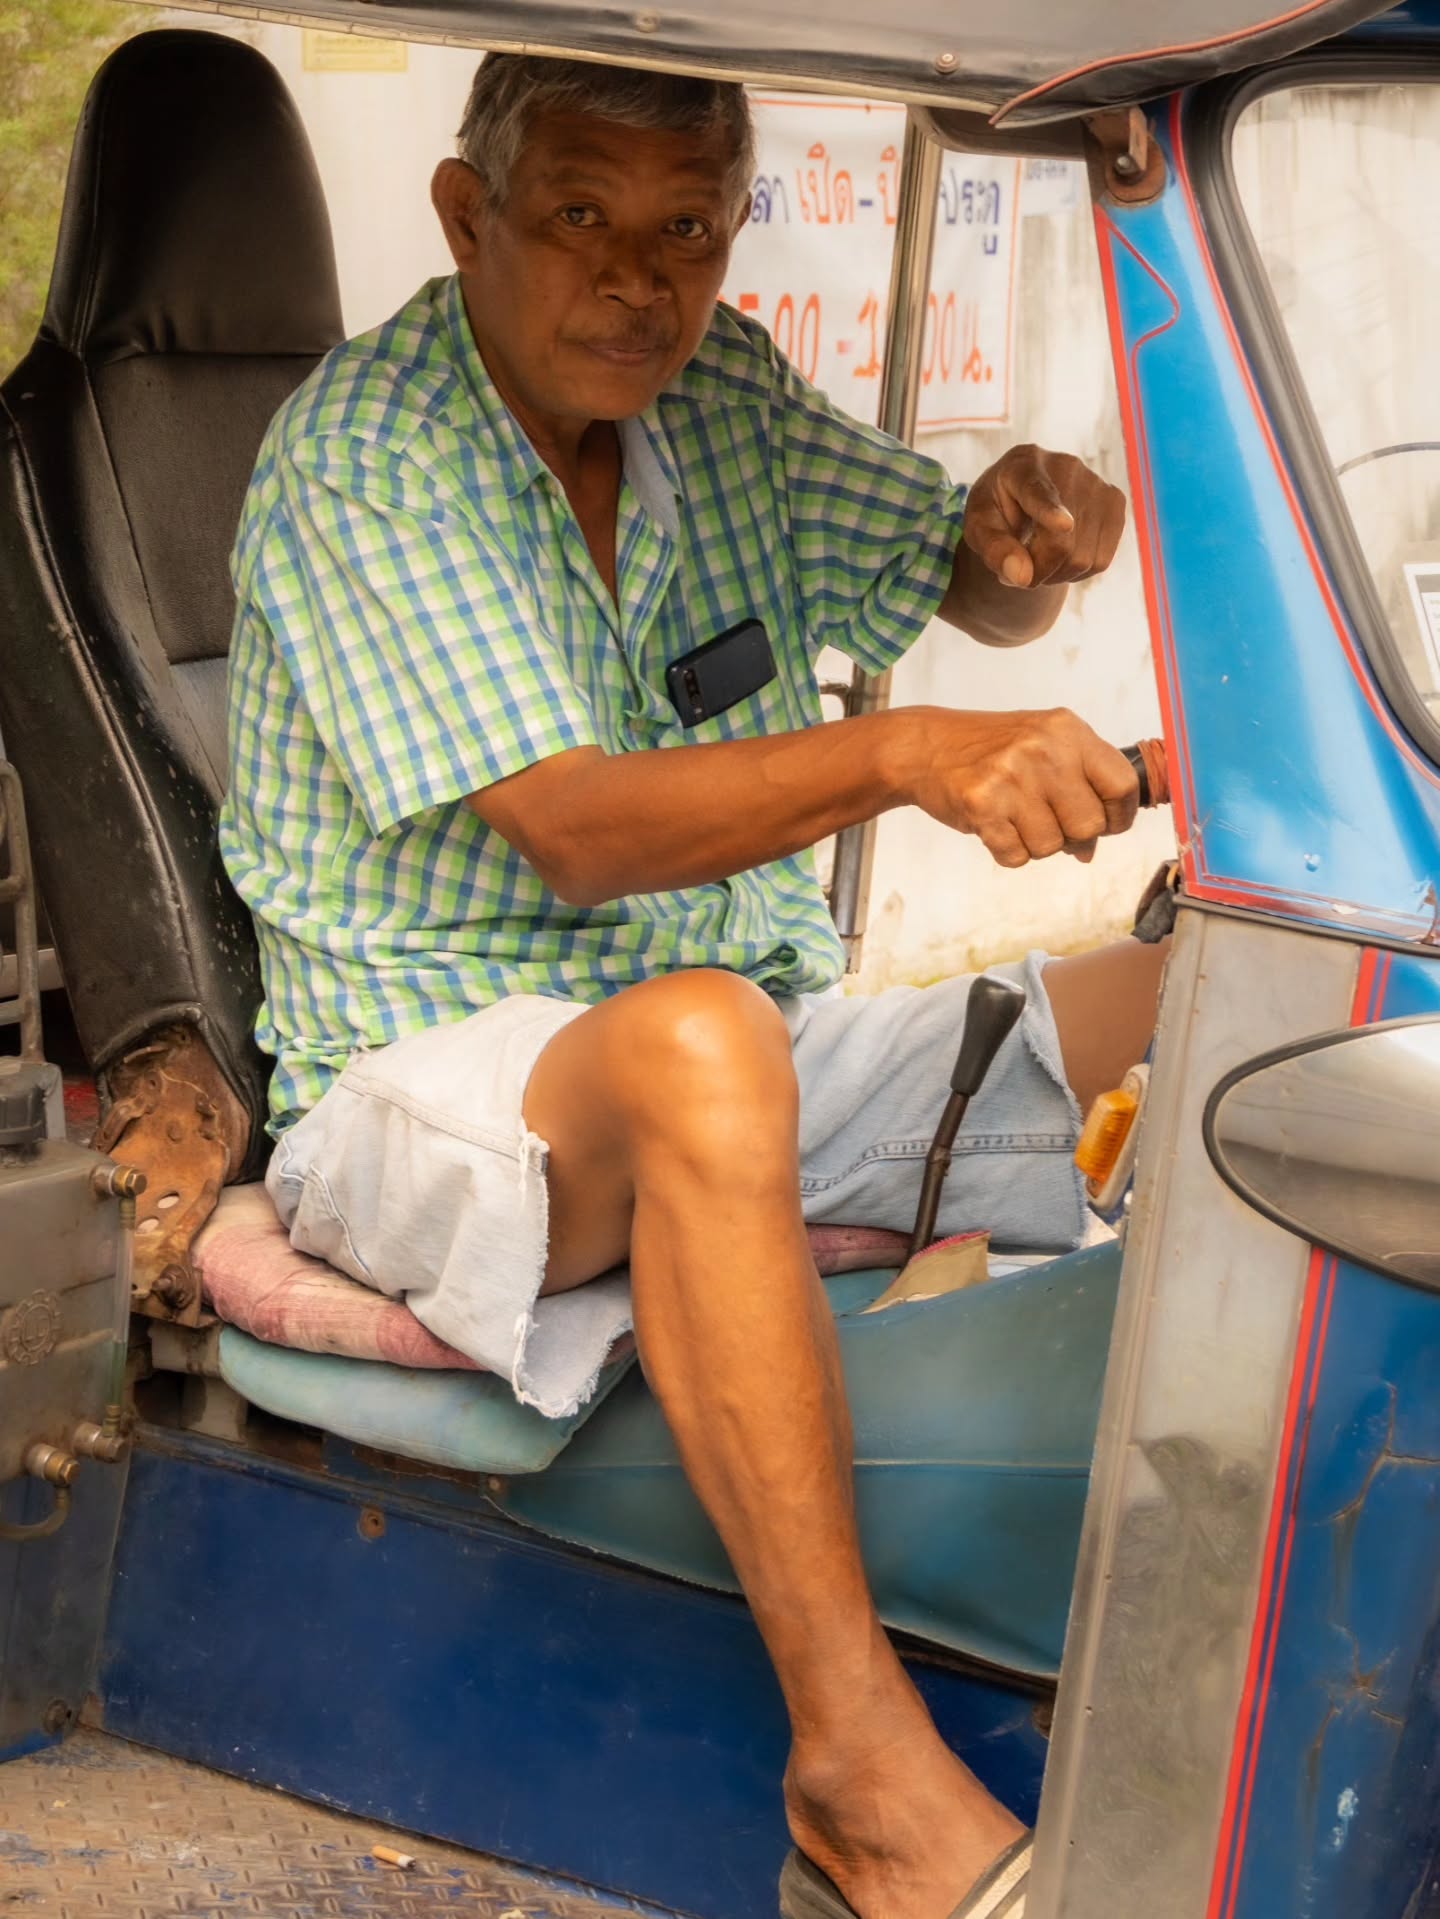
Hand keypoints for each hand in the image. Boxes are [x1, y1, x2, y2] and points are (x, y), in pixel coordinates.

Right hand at [900, 706, 1139, 866]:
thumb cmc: (992, 750)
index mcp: (1068, 731)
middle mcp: (1043, 750)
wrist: (926, 746)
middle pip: (1090, 825)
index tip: (1106, 823)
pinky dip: (1008, 851)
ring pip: (1052, 847)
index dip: (1120, 815)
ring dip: (1036, 844)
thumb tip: (1091, 848)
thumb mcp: (1044, 746)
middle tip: (1050, 822)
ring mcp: (1012, 777)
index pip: (1122, 784)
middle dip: (1074, 836)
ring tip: (1016, 818)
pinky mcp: (982, 805)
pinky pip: (1016, 856)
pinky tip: (995, 825)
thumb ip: (1079, 787)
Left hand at [964, 445, 1126, 589]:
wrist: (1023, 497)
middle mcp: (1066, 466)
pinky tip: (1063, 556)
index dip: (1050, 510)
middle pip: (1061, 542)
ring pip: (1084, 557)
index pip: (1037, 491)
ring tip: (1039, 557)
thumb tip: (1023, 577)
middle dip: (1037, 570)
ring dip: (1057, 574)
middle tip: (1020, 566)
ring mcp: (1096, 482)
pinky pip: (1101, 560)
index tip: (1064, 525)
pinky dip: (1079, 572)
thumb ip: (993, 550)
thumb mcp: (979, 528)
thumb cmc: (996, 511)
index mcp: (1022, 465)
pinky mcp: (1115, 502)